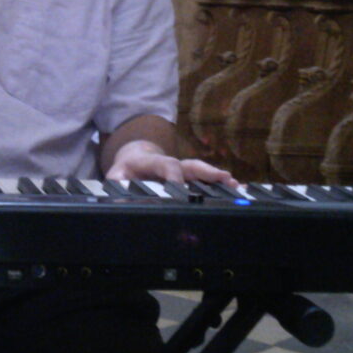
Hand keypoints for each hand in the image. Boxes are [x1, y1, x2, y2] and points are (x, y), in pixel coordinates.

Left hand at [104, 139, 235, 187]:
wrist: (134, 158)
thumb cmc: (125, 170)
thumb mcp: (115, 176)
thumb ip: (117, 184)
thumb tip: (121, 194)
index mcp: (151, 162)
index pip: (166, 165)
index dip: (174, 175)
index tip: (180, 188)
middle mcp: (170, 164)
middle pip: (190, 165)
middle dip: (207, 172)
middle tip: (224, 178)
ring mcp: (181, 169)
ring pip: (202, 171)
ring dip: (218, 178)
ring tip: (236, 185)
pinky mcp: (188, 176)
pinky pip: (205, 179)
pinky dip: (220, 183)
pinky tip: (237, 189)